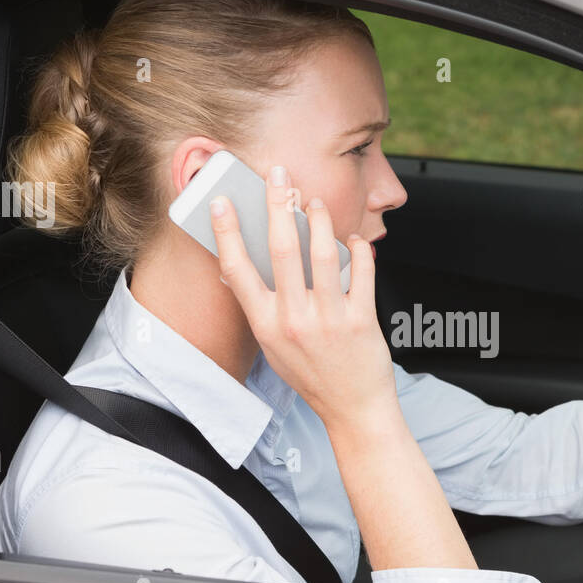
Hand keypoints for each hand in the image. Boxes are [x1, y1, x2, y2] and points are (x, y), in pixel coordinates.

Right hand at [210, 164, 395, 428]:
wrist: (352, 408)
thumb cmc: (312, 375)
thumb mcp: (274, 346)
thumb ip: (262, 309)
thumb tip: (241, 270)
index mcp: (265, 325)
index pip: (237, 269)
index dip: (226, 231)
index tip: (221, 201)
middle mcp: (293, 320)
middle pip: (281, 248)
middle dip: (278, 203)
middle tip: (278, 174)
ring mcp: (328, 319)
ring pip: (323, 252)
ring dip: (319, 218)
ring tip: (316, 203)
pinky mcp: (361, 319)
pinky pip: (361, 270)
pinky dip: (359, 249)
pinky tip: (354, 240)